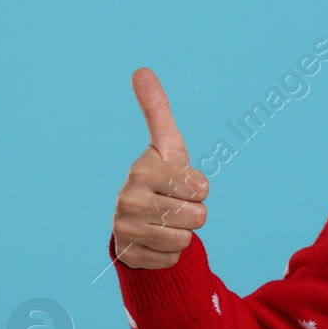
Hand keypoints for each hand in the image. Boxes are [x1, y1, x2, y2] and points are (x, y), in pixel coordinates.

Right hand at [111, 68, 208, 269]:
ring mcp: (126, 229)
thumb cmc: (160, 177)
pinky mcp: (130, 255)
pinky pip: (172, 259)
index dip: (199, 188)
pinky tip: (154, 239)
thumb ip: (157, 109)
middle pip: (197, 216)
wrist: (135, 219)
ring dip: (182, 233)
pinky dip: (169, 253)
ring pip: (185, 240)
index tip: (180, 183)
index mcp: (142, 170)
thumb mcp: (166, 145)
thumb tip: (140, 69)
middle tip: (174, 204)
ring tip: (163, 221)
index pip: (201, 187)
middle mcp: (129, 199)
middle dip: (194, 213)